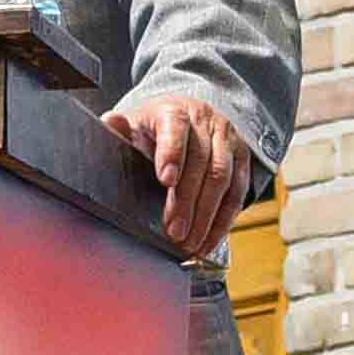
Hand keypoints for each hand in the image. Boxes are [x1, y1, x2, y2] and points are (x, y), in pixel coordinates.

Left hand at [104, 90, 250, 260]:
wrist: (187, 121)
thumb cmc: (154, 131)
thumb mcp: (134, 127)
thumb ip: (120, 129)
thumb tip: (111, 121)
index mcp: (175, 110)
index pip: (176, 127)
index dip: (172, 154)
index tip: (165, 181)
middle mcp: (206, 120)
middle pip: (202, 161)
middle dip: (188, 201)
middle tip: (175, 232)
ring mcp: (228, 138)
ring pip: (223, 179)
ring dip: (207, 217)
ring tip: (190, 244)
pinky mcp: (242, 158)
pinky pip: (238, 193)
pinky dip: (223, 221)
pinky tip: (208, 241)